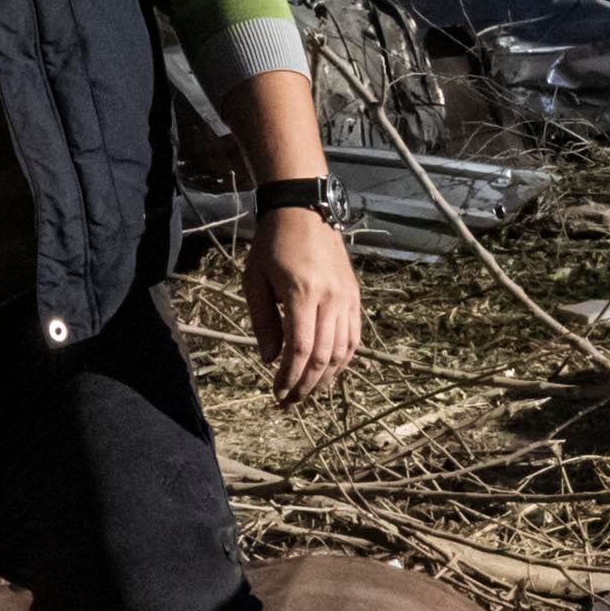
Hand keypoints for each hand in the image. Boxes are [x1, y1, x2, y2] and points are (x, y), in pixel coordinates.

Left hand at [248, 200, 366, 400]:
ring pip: (343, 351)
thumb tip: (269, 359)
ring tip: (309, 392)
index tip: (277, 392)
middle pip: (323, 356)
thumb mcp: (255, 280)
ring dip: (326, 378)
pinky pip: (354, 336)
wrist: (304, 209)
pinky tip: (329, 371)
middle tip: (290, 401)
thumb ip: (263, 321)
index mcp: (301, 293)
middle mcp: (330, 298)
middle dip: (306, 385)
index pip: (300, 349)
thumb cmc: (272, 243)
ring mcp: (347, 297)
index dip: (289, 377)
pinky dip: (343, 359)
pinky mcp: (354, 295)